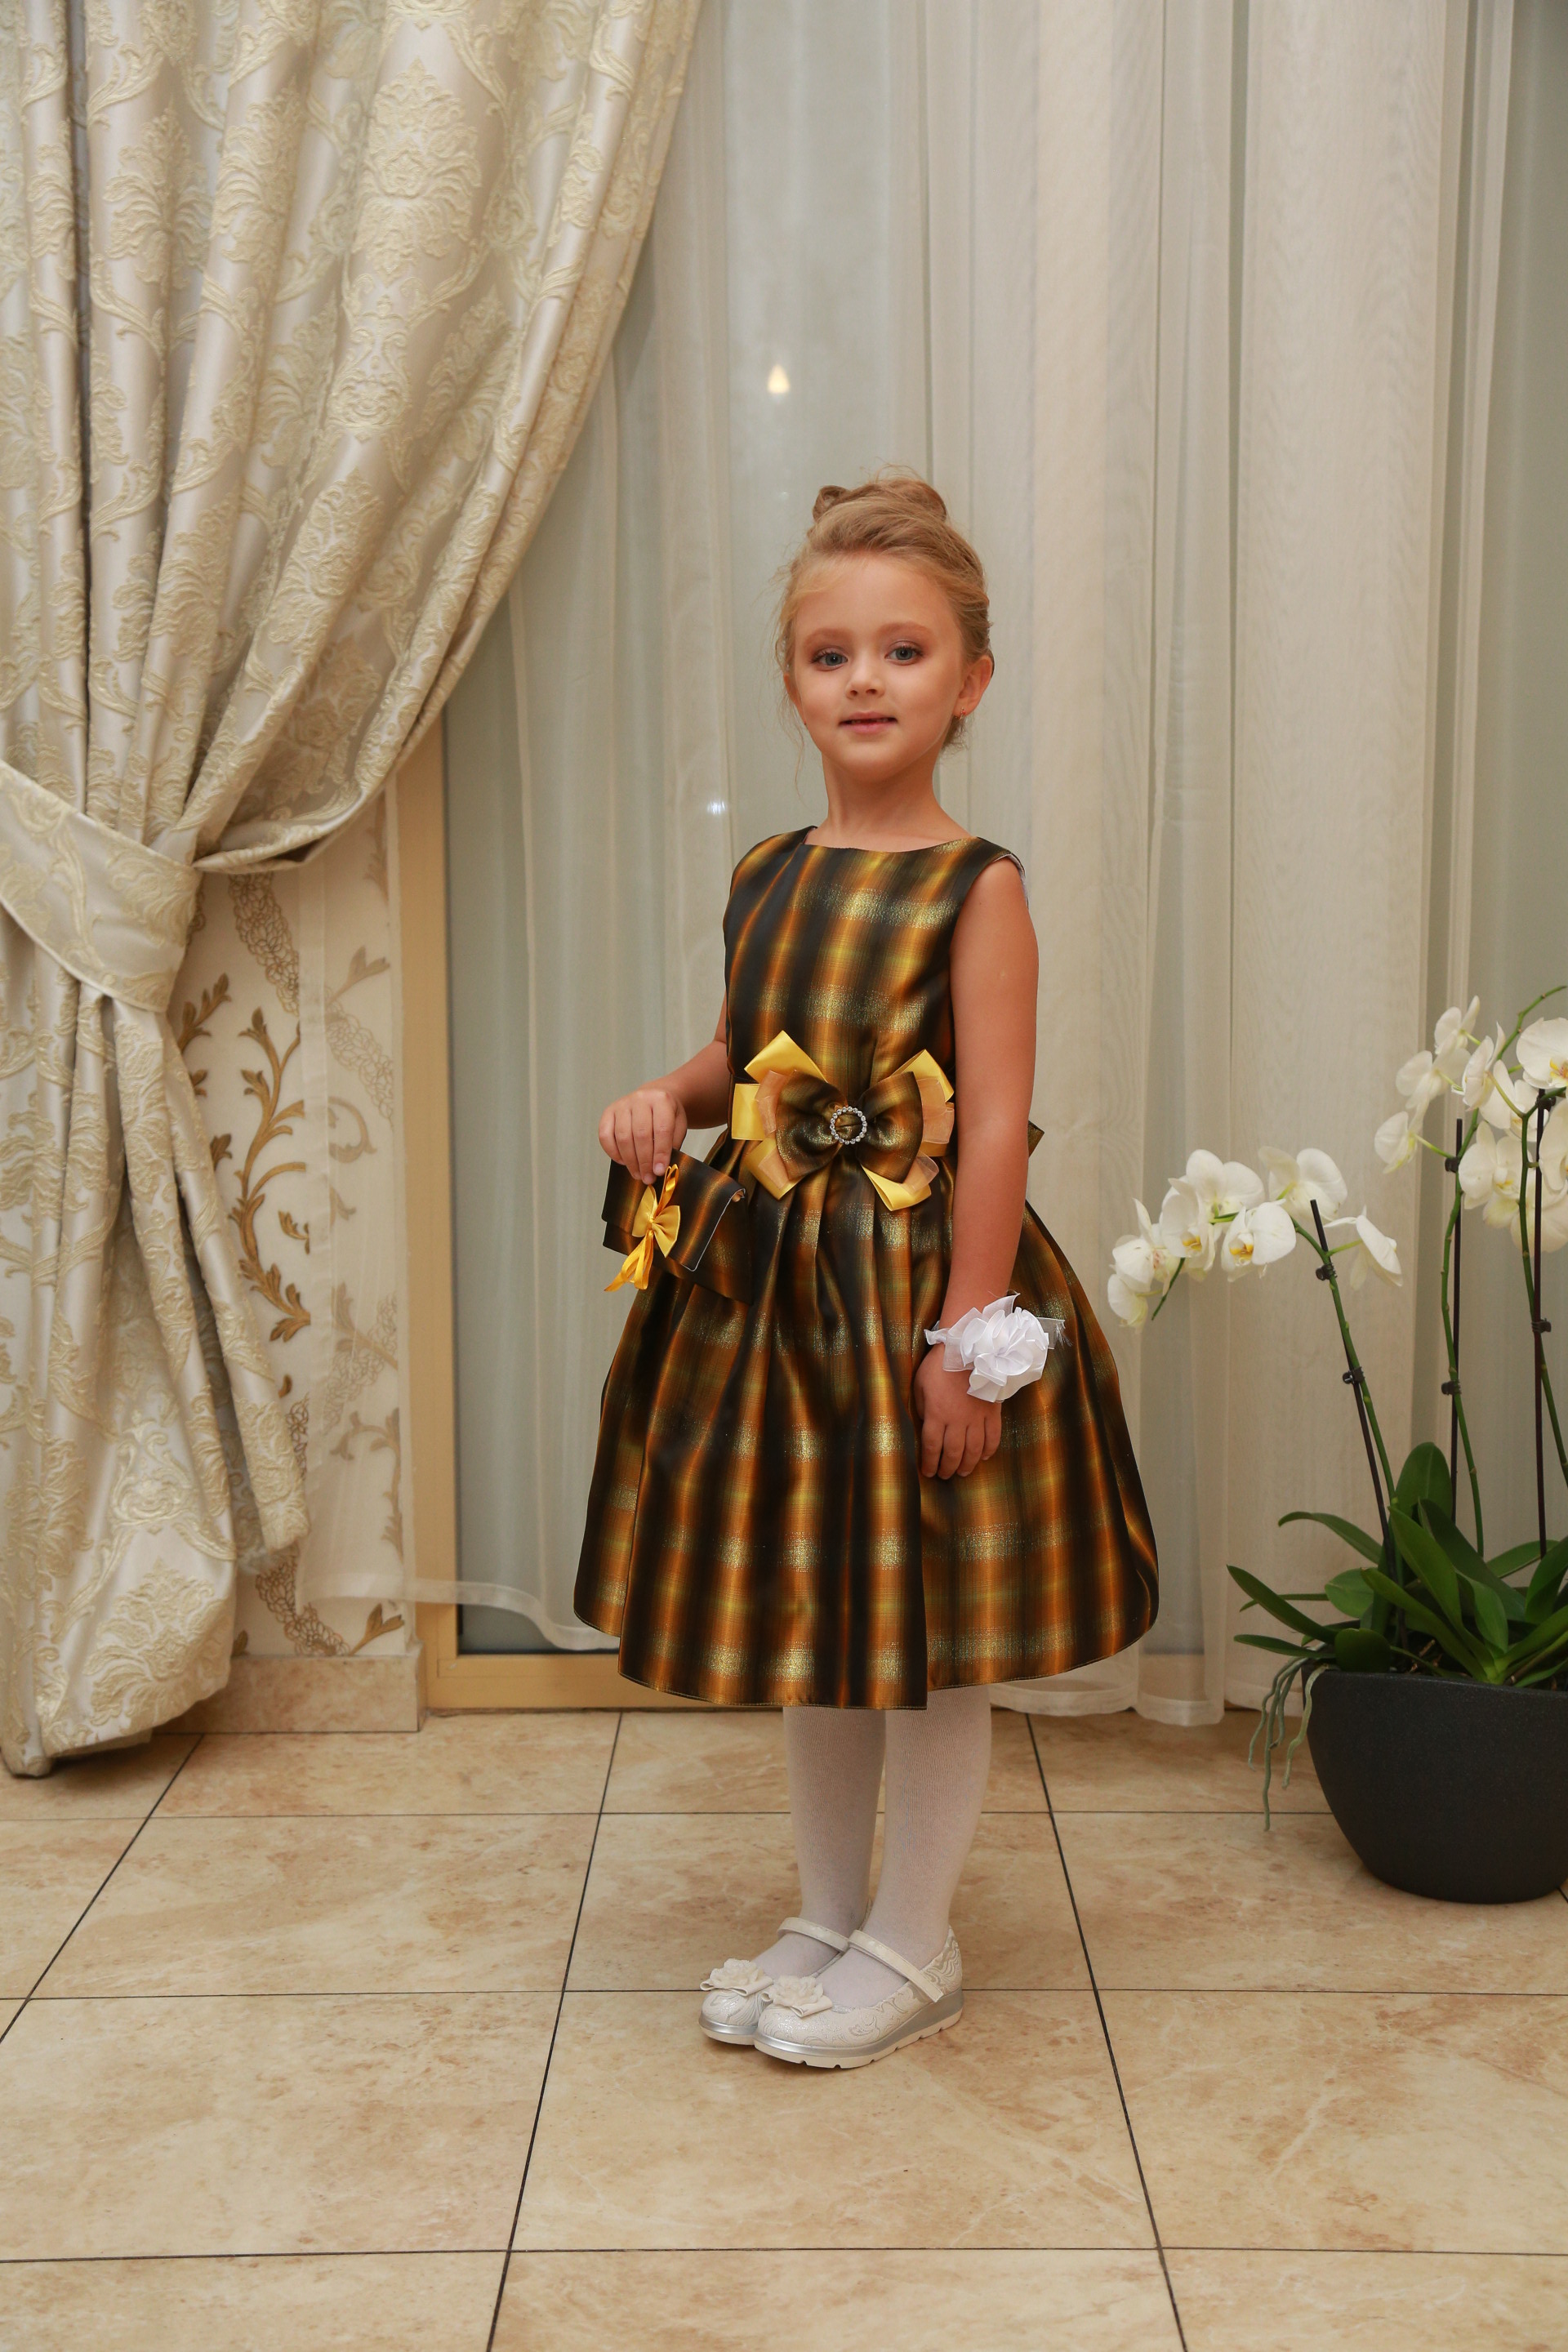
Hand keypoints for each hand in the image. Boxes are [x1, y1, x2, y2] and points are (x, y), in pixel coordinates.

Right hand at [599, 1085, 687, 1184]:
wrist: (653, 1098)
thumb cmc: (667, 1115)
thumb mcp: (678, 1125)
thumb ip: (672, 1143)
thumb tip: (660, 1166)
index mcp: (661, 1099)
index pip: (661, 1129)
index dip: (660, 1153)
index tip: (659, 1171)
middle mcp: (640, 1098)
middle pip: (641, 1135)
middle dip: (644, 1161)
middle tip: (648, 1177)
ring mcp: (622, 1104)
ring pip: (623, 1137)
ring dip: (630, 1161)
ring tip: (638, 1174)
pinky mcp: (608, 1112)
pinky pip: (605, 1136)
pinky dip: (613, 1152)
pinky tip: (623, 1161)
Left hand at [913, 1348, 1001, 1479]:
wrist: (967, 1348)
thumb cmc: (939, 1365)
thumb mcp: (920, 1385)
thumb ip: (923, 1408)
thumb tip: (927, 1425)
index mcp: (936, 1414)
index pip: (932, 1448)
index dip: (929, 1463)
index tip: (928, 1472)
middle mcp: (957, 1421)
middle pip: (953, 1453)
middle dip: (948, 1468)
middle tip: (945, 1475)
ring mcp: (977, 1417)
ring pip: (974, 1450)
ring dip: (968, 1464)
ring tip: (963, 1472)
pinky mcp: (992, 1411)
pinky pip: (993, 1437)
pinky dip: (989, 1450)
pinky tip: (984, 1457)